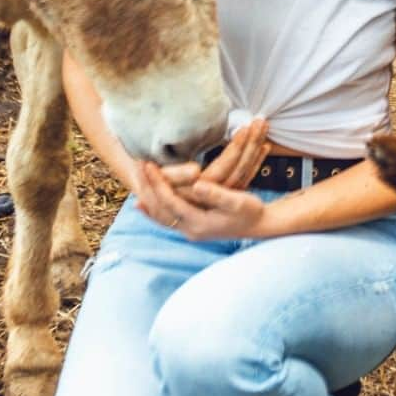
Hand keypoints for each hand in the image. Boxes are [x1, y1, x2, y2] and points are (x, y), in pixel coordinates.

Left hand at [134, 118, 272, 240]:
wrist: (259, 226)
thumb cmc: (250, 211)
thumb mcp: (237, 201)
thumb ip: (216, 194)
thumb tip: (196, 184)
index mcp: (199, 224)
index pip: (170, 202)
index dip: (158, 184)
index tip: (148, 164)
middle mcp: (190, 230)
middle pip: (160, 209)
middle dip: (147, 187)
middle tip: (138, 165)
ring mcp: (189, 230)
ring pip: (159, 216)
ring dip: (148, 196)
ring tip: (136, 178)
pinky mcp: (191, 227)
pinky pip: (165, 219)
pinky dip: (152, 211)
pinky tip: (142, 204)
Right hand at [157, 117, 269, 194]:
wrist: (158, 188)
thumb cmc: (150, 175)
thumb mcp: (160, 176)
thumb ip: (175, 176)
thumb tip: (196, 172)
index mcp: (196, 192)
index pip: (223, 171)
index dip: (235, 150)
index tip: (246, 129)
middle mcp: (210, 194)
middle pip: (238, 169)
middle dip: (250, 143)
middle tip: (260, 120)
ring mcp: (219, 192)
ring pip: (243, 169)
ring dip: (254, 144)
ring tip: (263, 122)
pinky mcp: (223, 188)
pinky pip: (245, 173)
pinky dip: (255, 157)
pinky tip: (266, 144)